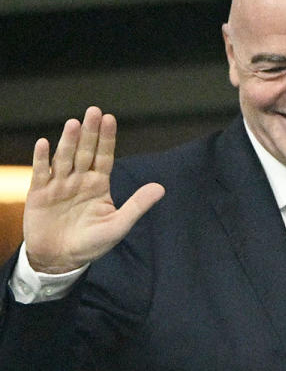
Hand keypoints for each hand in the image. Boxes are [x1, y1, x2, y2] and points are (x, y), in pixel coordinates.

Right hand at [22, 106, 164, 273]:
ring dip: (68, 141)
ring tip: (74, 123)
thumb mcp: (118, 225)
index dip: (107, 138)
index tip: (111, 118)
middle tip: (94, 110)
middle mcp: (79, 180)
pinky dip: (41, 158)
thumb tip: (161, 188)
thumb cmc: (92, 243)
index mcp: (99, 184)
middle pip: (85, 151)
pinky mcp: (39, 194)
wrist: (61, 259)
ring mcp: (59, 185)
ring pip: (64, 158)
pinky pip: (41, 173)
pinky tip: (44, 143)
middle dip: (90, 132)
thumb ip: (137, 205)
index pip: (104, 156)